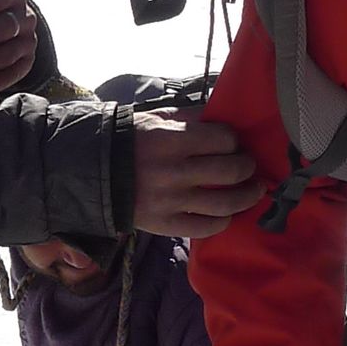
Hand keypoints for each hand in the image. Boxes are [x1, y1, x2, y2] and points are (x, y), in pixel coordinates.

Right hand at [131, 112, 261, 237]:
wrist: (92, 174)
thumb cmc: (128, 142)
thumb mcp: (156, 119)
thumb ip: (190, 118)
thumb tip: (224, 118)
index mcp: (171, 140)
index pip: (223, 139)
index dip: (234, 140)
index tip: (234, 143)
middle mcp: (174, 171)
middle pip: (230, 170)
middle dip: (247, 166)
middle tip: (248, 165)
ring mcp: (171, 201)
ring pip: (225, 202)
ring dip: (247, 195)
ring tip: (254, 190)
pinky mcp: (165, 224)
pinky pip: (205, 227)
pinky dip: (223, 221)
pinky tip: (227, 213)